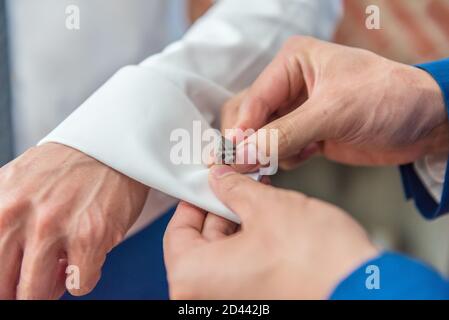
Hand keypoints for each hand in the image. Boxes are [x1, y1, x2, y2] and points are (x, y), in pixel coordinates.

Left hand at [0, 143, 148, 298]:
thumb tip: (7, 267)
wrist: (111, 145)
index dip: (3, 281)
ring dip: (50, 289)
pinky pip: (80, 285)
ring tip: (62, 269)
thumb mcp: (16, 182)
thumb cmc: (68, 166)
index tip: (12, 282)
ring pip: (36, 293)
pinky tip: (88, 259)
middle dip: (20, 291)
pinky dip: (84, 279)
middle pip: (4, 287)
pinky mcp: (91, 236)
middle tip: (36, 282)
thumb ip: (3, 218)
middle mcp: (19, 216)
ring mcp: (55, 227)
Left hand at [164, 165, 377, 298]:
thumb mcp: (267, 207)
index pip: (177, 231)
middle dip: (222, 208)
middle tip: (237, 182)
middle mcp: (206, 299)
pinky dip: (252, 244)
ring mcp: (233, 303)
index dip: (194, 200)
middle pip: (201, 243)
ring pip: (224, 255)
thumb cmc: (317, 261)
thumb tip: (220, 178)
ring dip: (240, 223)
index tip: (206, 183)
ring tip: (259, 196)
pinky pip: (243, 269)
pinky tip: (270, 221)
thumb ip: (234, 188)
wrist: (364, 293)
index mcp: (193, 279)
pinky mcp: (258, 303)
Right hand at [221, 37, 448, 169]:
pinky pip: (278, 149)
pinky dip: (283, 159)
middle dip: (249, 142)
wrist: (424, 122)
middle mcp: (289, 84)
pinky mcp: (305, 133)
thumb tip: (243, 153)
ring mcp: (296, 111)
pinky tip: (307, 155)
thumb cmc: (387, 99)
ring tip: (292, 156)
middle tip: (248, 166)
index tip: (234, 157)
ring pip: (260, 136)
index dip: (241, 129)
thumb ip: (284, 134)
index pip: (253, 98)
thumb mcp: (334, 112)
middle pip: (248, 116)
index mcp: (292, 62)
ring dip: (267, 152)